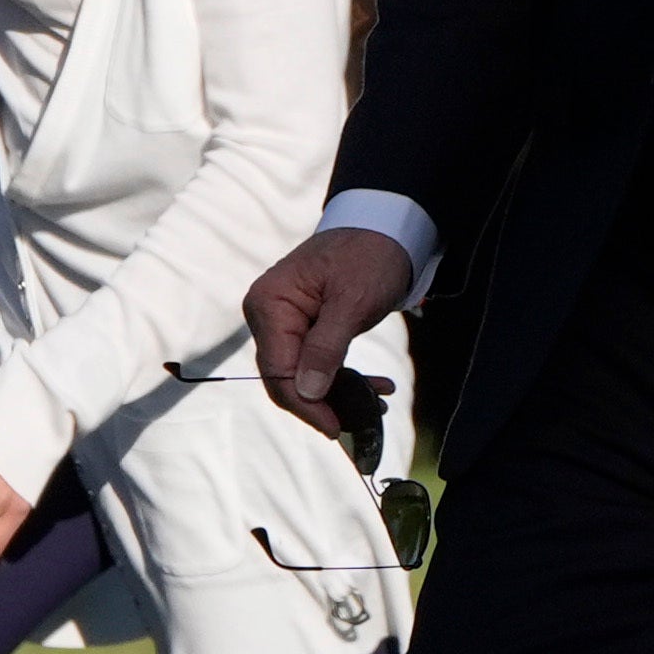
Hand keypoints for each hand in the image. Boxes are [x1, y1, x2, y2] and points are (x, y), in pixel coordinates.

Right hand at [245, 229, 412, 438]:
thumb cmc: (368, 255)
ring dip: (338, 393)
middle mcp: (268, 314)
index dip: (304, 403)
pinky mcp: (303, 327)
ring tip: (379, 400)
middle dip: (322, 402)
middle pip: (284, 378)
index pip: (277, 370)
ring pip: (301, 376)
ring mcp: (284, 322)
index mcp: (270, 304)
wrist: (384, 227)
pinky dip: (343, 378)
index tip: (334, 426)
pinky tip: (375, 387)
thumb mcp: (352, 302)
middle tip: (360, 421)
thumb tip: (308, 391)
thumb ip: (327, 346)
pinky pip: (315, 363)